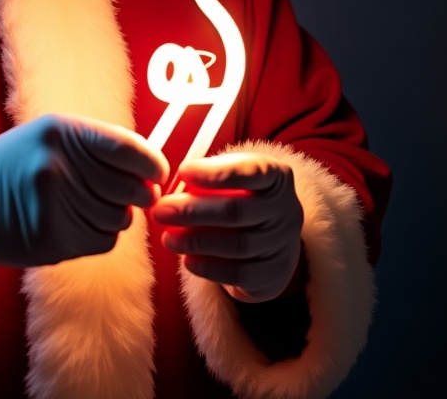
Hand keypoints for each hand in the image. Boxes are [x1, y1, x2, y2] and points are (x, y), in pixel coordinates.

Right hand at [0, 114, 168, 267]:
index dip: (153, 164)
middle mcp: (57, 163)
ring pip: (120, 218)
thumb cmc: (18, 163)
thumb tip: (154, 170)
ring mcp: (52, 202)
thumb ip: (100, 145)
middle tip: (128, 194)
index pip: (128, 148)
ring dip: (115, 216)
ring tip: (89, 207)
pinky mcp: (49, 237)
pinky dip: (99, 236)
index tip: (159, 173)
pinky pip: (103, 241)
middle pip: (130, 188)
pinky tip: (76, 224)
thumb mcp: (52, 136)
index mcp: (61, 130)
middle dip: (137, 194)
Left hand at [151, 153, 303, 302]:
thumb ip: (209, 176)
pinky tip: (187, 260)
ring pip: (237, 245)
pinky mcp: (273, 277)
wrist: (271, 243)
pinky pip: (239, 274)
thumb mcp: (232, 177)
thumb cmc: (241, 199)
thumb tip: (176, 184)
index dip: (217, 172)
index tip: (183, 170)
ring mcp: (282, 245)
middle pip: (237, 211)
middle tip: (161, 210)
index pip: (252, 170)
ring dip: (196, 241)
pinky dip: (209, 267)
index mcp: (276, 177)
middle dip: (193, 211)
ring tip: (168, 238)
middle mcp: (285, 210)